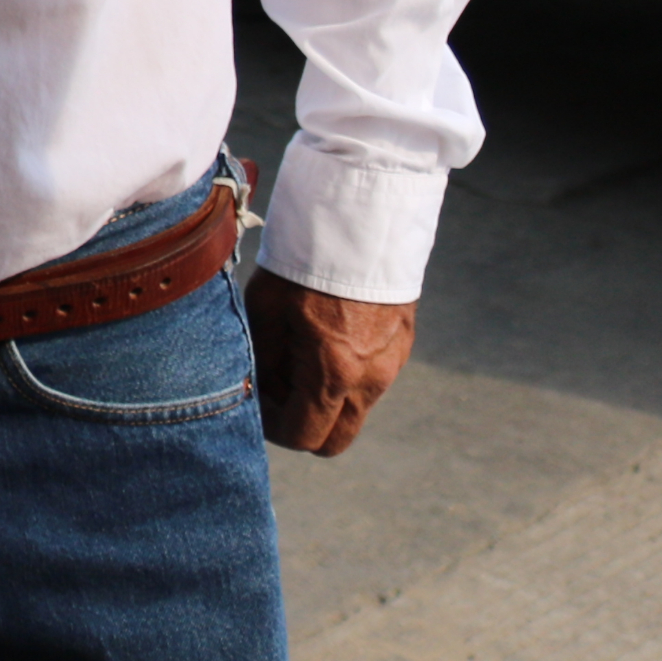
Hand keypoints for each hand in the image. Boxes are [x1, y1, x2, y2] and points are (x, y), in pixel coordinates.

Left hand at [245, 271, 413, 457]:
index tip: (259, 406)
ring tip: (299, 358)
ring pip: (355, 411)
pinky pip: (372, 381)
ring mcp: (392, 364)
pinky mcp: (402, 345)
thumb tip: (260, 395)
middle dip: (303, 426)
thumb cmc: (303, 263)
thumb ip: (265, 364)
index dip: (274, 430)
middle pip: (336, 440)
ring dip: (326, 401)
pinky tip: (326, 339)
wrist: (360, 220)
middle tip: (278, 392)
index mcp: (333, 373)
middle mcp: (370, 378)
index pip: (304, 437)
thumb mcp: (266, 311)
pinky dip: (346, 378)